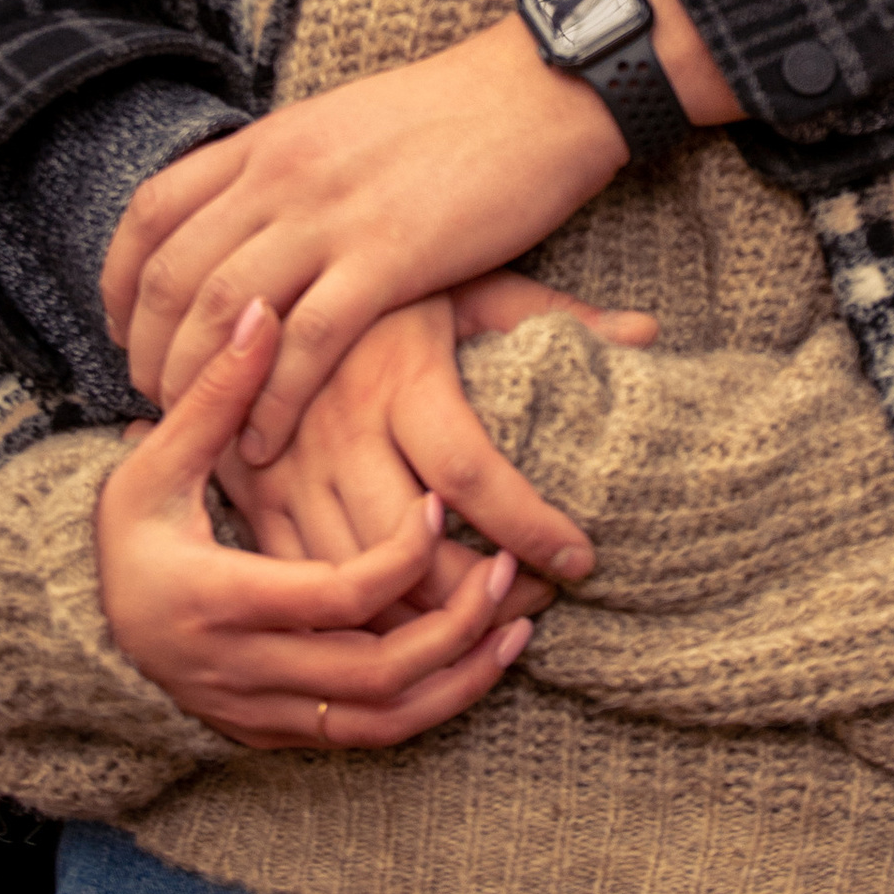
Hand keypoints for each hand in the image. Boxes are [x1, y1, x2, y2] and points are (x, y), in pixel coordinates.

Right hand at [93, 297, 534, 751]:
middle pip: (374, 673)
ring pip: (381, 721)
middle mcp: (241, 669)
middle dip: (455, 627)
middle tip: (512, 574)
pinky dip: (427, 708)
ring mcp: (260, 712)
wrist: (74, 627)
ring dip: (458, 681)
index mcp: (217, 598)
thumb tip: (260, 310)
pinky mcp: (275, 736)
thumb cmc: (122, 533)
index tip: (443, 508)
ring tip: (518, 627)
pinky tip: (474, 666)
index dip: (402, 555)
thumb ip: (215, 393)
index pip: (337, 593)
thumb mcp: (156, 462)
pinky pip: (365, 739)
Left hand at [105, 16, 628, 445]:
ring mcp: (333, 216)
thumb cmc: (453, 113)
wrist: (539, 93)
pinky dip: (275, 400)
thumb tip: (251, 211)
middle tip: (155, 401)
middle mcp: (282, 176)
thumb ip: (288, 166)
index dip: (118, 282)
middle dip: (148, 351)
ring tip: (199, 430)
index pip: (152, 212)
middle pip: (172, 275)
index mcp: (267, 141)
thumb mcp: (342, 122)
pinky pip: (309, 343)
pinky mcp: (392, 258)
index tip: (121, 331)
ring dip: (198, 383)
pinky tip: (265, 441)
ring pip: (226, 313)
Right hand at [218, 275, 653, 597]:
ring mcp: (285, 470)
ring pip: (357, 585)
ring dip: (428, 622)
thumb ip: (550, 314)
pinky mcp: (251, 498)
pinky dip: (358, 619)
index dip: (530, 528)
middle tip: (541, 600)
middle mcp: (337, 428)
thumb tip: (647, 330)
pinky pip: (303, 584)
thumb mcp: (465, 286)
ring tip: (491, 620)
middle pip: (413, 552)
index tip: (582, 559)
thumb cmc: (386, 289)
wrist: (246, 270)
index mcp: (397, 375)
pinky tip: (413, 621)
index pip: (471, 472)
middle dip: (484, 597)